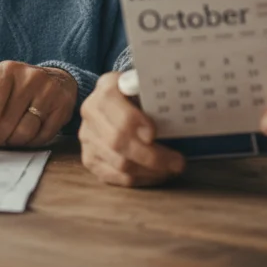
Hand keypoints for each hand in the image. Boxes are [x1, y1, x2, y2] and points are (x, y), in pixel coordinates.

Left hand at [0, 62, 77, 152]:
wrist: (57, 79)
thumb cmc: (17, 89)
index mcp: (7, 70)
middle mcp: (30, 77)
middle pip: (8, 120)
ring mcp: (49, 91)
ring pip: (25, 131)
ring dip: (14, 142)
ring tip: (10, 138)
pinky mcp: (63, 106)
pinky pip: (43, 136)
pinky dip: (32, 142)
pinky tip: (28, 136)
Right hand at [78, 71, 184, 186]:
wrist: (116, 104)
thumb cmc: (139, 97)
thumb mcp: (146, 87)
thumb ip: (156, 95)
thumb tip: (179, 106)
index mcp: (107, 87)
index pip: (113, 104)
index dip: (133, 121)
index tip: (154, 134)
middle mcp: (92, 111)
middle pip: (117, 141)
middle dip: (152, 156)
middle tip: (177, 162)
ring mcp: (87, 137)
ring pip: (119, 163)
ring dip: (150, 171)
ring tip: (171, 169)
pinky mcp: (89, 158)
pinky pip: (114, 176)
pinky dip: (139, 180)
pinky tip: (155, 175)